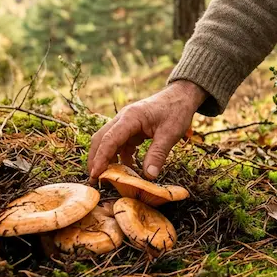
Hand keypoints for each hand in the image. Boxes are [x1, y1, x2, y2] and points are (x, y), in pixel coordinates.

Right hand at [87, 80, 207, 180]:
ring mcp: (126, 123)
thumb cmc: (176, 110)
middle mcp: (123, 119)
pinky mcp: (131, 129)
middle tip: (95, 180)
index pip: (109, 139)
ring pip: (109, 142)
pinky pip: (121, 144)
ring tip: (108, 178)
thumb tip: (149, 176)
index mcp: (131, 117)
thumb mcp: (170, 134)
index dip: (101, 158)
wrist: (182, 95)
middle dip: (96, 159)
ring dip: (107, 159)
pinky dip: (121, 157)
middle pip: (101, 139)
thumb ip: (158, 154)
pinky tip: (128, 169)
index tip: (95, 175)